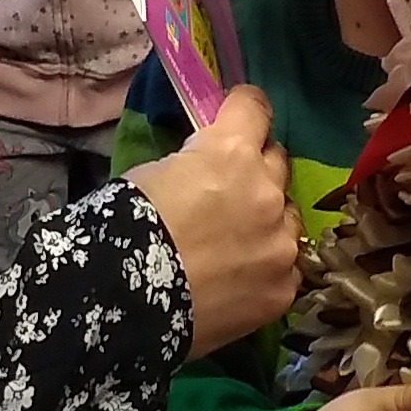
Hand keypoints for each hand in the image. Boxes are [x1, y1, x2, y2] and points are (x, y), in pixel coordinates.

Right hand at [126, 84, 299, 355]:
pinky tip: (237, 280)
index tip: (235, 119)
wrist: (122, 303)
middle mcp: (267, 191)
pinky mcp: (283, 288)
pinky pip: (286, 266)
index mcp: (231, 152)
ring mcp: (280, 243)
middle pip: (277, 161)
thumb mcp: (154, 172)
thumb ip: (196, 161)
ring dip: (267, 220)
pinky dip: (265, 267)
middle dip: (256, 169)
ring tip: (233, 244)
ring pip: (288, 216)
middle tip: (229, 190)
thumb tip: (207, 166)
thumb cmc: (124, 227)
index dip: (242, 111)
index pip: (255, 107)